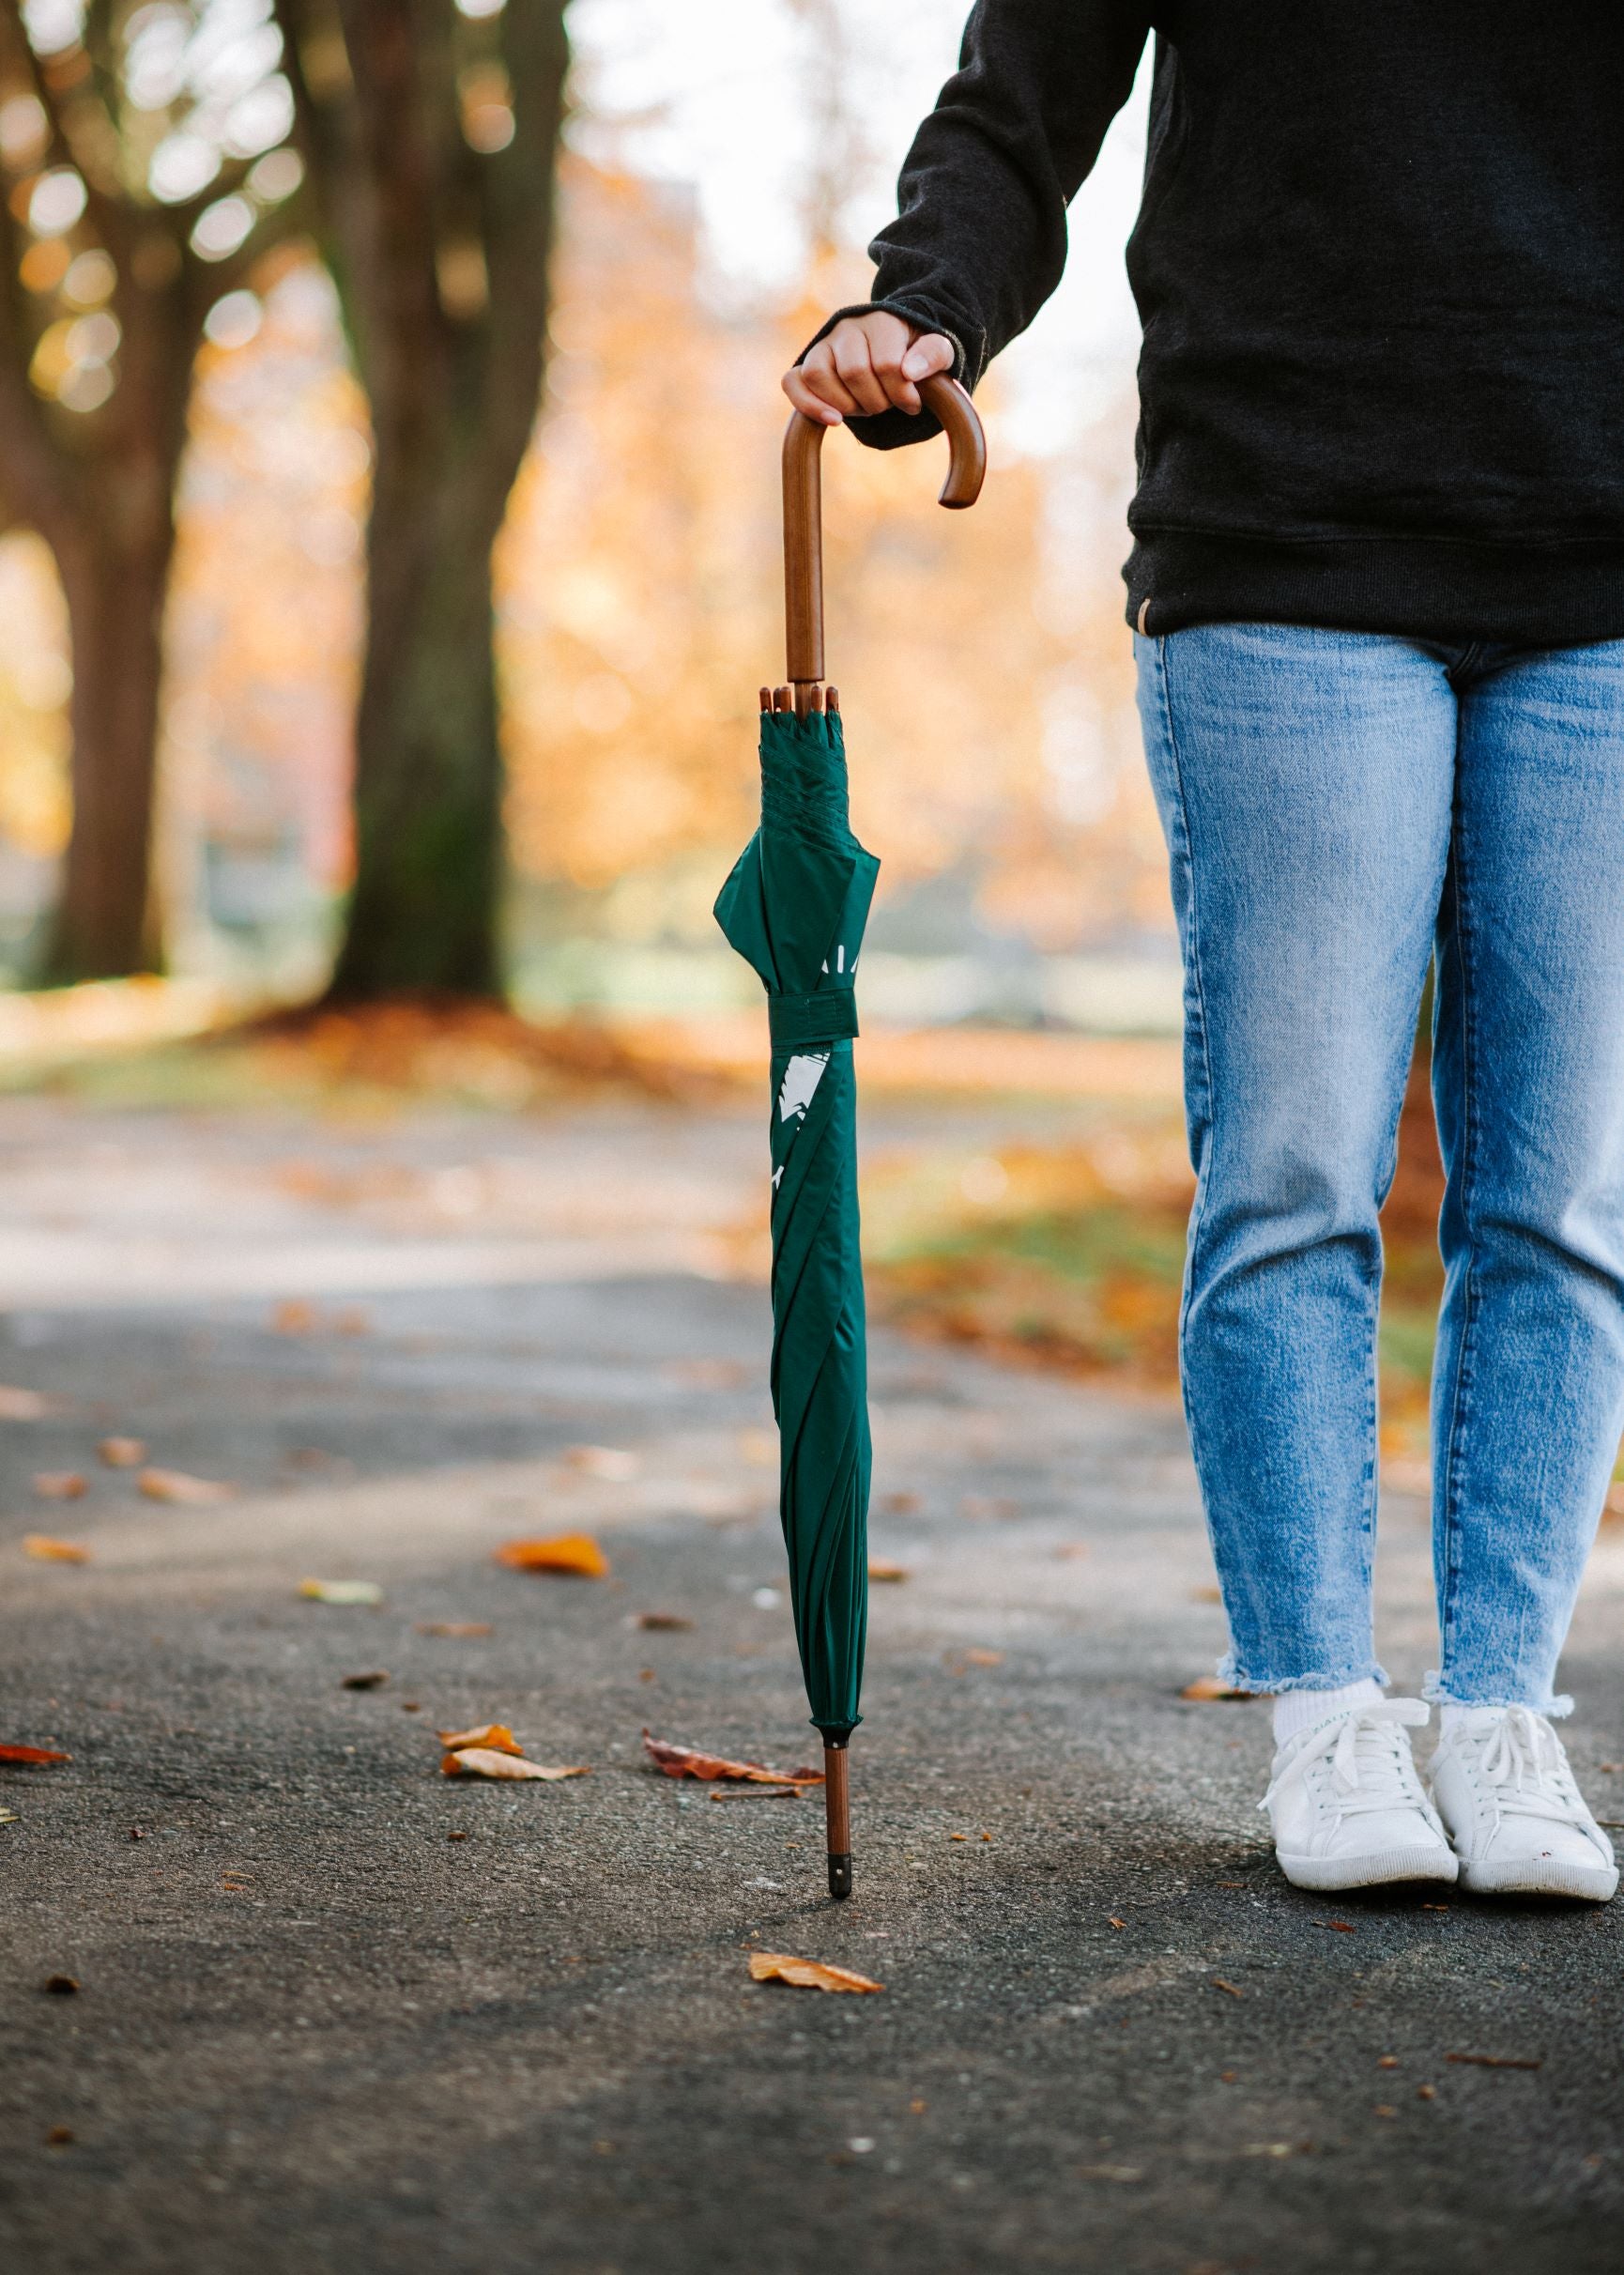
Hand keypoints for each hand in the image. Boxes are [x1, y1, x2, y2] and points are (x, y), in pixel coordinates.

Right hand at [782, 311, 954, 425]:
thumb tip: (909, 371)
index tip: (913, 403)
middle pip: (854, 372)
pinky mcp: (805, 365)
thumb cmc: (915, 356)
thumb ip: (933, 355)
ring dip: (846, 404)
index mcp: (881, 321)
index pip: (886, 364)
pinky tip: (835, 421)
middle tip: (887, 404)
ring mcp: (823, 345)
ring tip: (864, 406)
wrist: (894, 352)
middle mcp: (847, 327)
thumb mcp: (938, 352)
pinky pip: (792, 383)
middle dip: (876, 400)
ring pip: (819, 375)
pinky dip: (809, 405)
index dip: (902, 394)